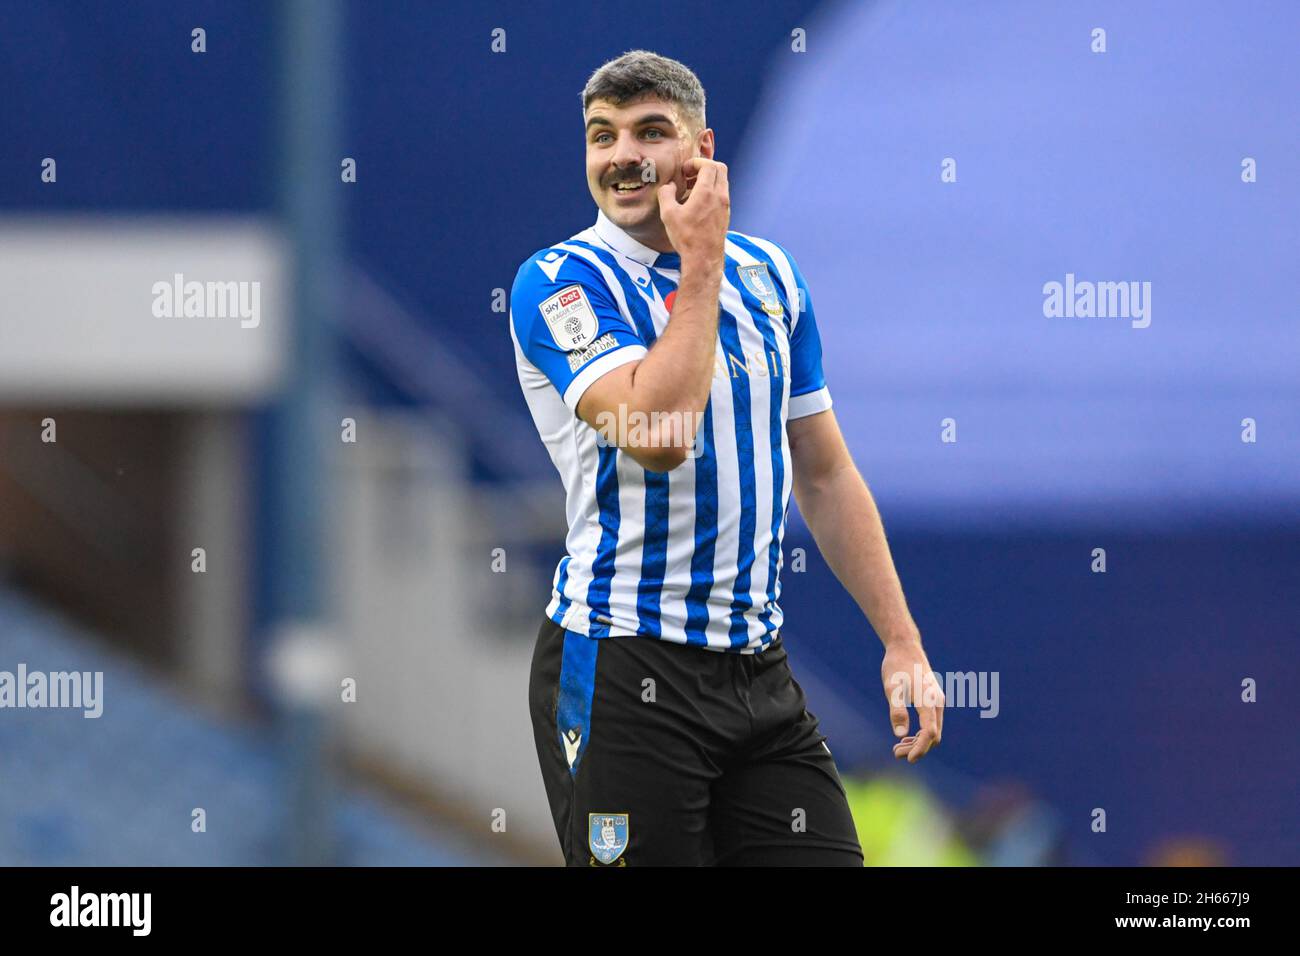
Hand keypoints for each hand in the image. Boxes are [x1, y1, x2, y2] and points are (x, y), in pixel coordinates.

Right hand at [656, 156, 728, 269]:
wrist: (703, 259)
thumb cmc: (686, 238)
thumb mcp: (668, 214)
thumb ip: (666, 194)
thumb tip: (669, 186)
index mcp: (707, 192)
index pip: (708, 164)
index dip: (695, 162)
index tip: (684, 171)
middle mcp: (720, 196)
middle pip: (720, 168)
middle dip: (704, 166)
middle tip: (690, 175)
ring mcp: (725, 205)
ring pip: (722, 181)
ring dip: (708, 179)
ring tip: (692, 189)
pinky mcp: (726, 214)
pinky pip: (722, 193)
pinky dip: (712, 190)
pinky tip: (698, 202)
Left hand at [880, 636, 943, 762]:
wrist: (905, 647)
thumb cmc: (897, 666)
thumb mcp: (892, 688)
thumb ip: (897, 710)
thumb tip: (900, 734)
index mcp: (929, 701)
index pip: (929, 732)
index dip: (920, 748)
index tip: (908, 759)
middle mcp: (937, 703)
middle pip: (933, 735)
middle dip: (917, 748)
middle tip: (896, 753)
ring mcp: (937, 702)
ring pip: (933, 731)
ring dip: (918, 743)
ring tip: (897, 749)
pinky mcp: (933, 700)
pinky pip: (931, 723)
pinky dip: (920, 733)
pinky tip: (905, 737)